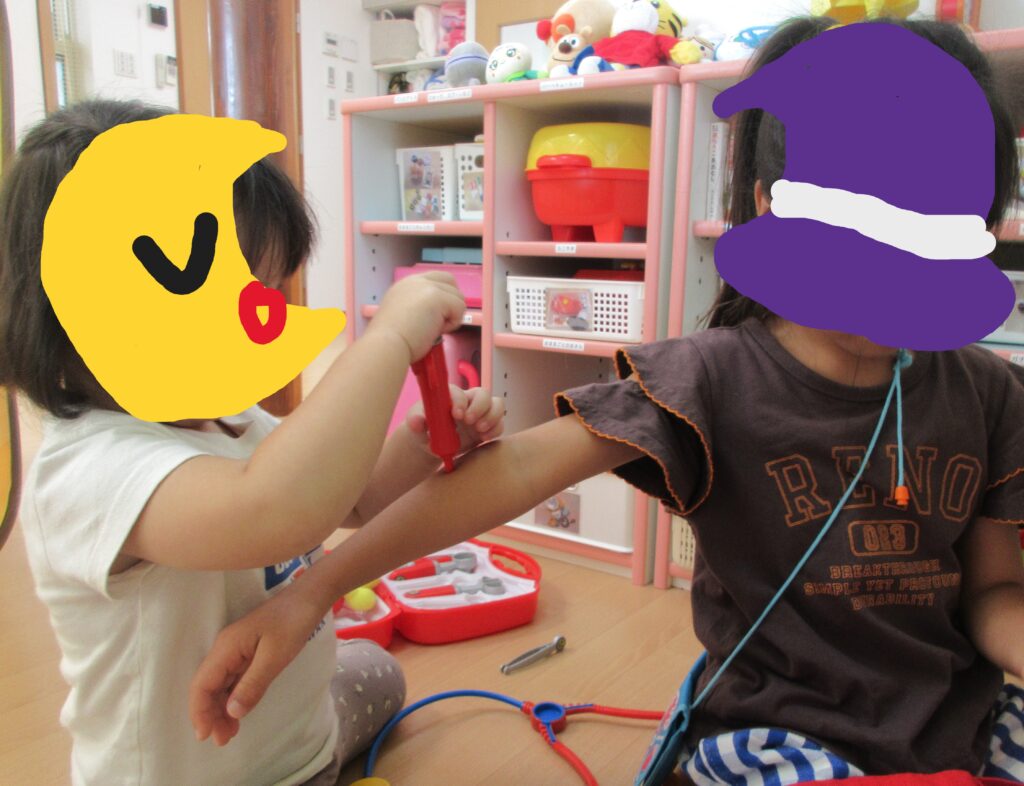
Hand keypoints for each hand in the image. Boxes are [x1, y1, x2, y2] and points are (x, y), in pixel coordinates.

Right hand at [190, 586, 327, 745]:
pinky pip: (233, 679)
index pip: (202, 684)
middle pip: (207, 687)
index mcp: (226, 648)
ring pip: (220, 685)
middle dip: (210, 715)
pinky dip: (233, 698)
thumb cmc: (292, 623)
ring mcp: (236, 651)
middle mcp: (225, 650)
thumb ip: (252, 685)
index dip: (200, 712)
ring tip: (230, 733)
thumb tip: (231, 713)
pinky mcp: (247, 653)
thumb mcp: (275, 657)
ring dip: (221, 710)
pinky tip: (238, 713)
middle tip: (223, 740)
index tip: (205, 736)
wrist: (308, 599)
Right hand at [368, 272, 465, 362]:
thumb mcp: (402, 314)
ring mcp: (427, 286)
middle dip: (451, 302)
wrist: (386, 345)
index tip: (434, 317)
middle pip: (450, 281)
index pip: (436, 279)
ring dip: (451, 316)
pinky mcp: (437, 296)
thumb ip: (418, 307)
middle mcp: (416, 280)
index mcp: (406, 285)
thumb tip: (436, 315)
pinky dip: (453, 323)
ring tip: (432, 329)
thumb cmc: (391, 340)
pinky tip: (435, 331)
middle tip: (438, 322)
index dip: (442, 296)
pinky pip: (460, 307)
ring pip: (458, 297)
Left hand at [406, 385, 504, 454]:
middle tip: (470, 423)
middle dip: (480, 407)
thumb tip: (416, 421)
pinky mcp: (488, 425)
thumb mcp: (416, 427)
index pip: (458, 391)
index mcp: (449, 396)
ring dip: (492, 416)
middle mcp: (468, 400)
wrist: (433, 444)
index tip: (456, 416)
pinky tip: (484, 439)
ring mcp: (480, 412)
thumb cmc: (424, 430)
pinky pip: (500, 422)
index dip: (460, 401)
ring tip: (480, 431)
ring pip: (497, 404)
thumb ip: (415, 421)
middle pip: (483, 393)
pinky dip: (496, 430)